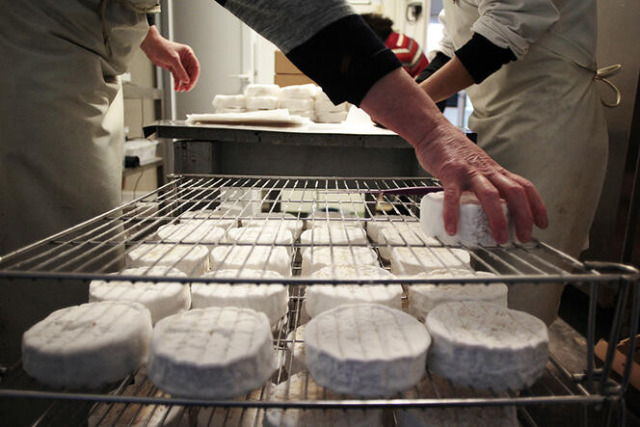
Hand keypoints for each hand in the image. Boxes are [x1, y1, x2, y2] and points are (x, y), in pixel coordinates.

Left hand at [140, 26, 199, 91]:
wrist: (150, 45)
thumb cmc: (161, 47)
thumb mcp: (173, 59)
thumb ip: (180, 71)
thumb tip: (186, 81)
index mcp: (188, 54)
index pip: (195, 67)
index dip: (194, 77)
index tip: (190, 84)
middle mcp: (185, 59)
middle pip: (191, 73)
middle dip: (189, 82)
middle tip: (186, 89)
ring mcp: (179, 64)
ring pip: (184, 76)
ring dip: (183, 84)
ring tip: (181, 89)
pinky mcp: (173, 67)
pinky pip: (177, 77)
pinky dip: (177, 83)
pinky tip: (176, 88)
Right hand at [361, 68, 546, 242]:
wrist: (434, 131)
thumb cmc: (453, 153)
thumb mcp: (477, 166)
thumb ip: (483, 183)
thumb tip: (489, 207)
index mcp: (495, 171)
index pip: (524, 186)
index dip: (537, 206)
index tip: (542, 224)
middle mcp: (487, 171)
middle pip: (514, 193)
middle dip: (523, 217)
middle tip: (523, 238)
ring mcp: (469, 171)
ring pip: (490, 195)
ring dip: (498, 219)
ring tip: (498, 240)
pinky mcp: (450, 173)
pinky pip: (453, 195)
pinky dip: (453, 214)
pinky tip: (452, 229)